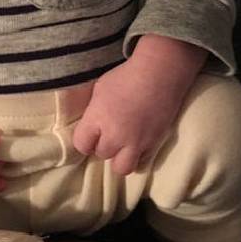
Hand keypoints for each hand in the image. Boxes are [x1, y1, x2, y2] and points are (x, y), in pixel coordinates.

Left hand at [72, 57, 192, 175]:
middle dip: (103, 145)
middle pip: (101, 154)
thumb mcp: (100, 88)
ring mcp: (136, 142)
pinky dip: (137, 156)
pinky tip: (138, 143)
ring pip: (121, 167)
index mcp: (98, 118)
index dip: (84, 140)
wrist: (159, 74)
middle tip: (109, 132)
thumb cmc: (126, 75)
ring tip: (122, 144)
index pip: (81, 144)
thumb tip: (89, 123)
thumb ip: (93, 111)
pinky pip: (141, 163)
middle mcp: (115, 134)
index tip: (90, 133)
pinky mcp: (154, 144)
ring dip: (119, 157)